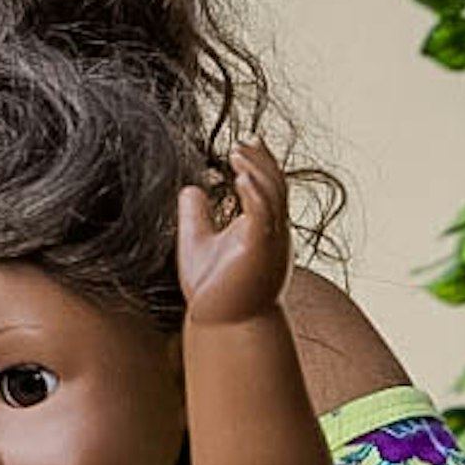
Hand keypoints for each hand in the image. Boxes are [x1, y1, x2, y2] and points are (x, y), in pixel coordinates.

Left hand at [177, 140, 295, 326]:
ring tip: (237, 152)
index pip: (266, 188)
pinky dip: (254, 192)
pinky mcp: (262, 248)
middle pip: (274, 185)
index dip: (259, 163)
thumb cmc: (213, 291)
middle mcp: (272, 232)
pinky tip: (241, 176)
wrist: (224, 324)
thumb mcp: (198, 242)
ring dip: (257, 170)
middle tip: (245, 140)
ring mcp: (271, 240)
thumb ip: (196, 215)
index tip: (246, 142)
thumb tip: (190, 187)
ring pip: (272, 195)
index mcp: (261, 229)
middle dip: (261, 161)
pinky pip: (264, 214)